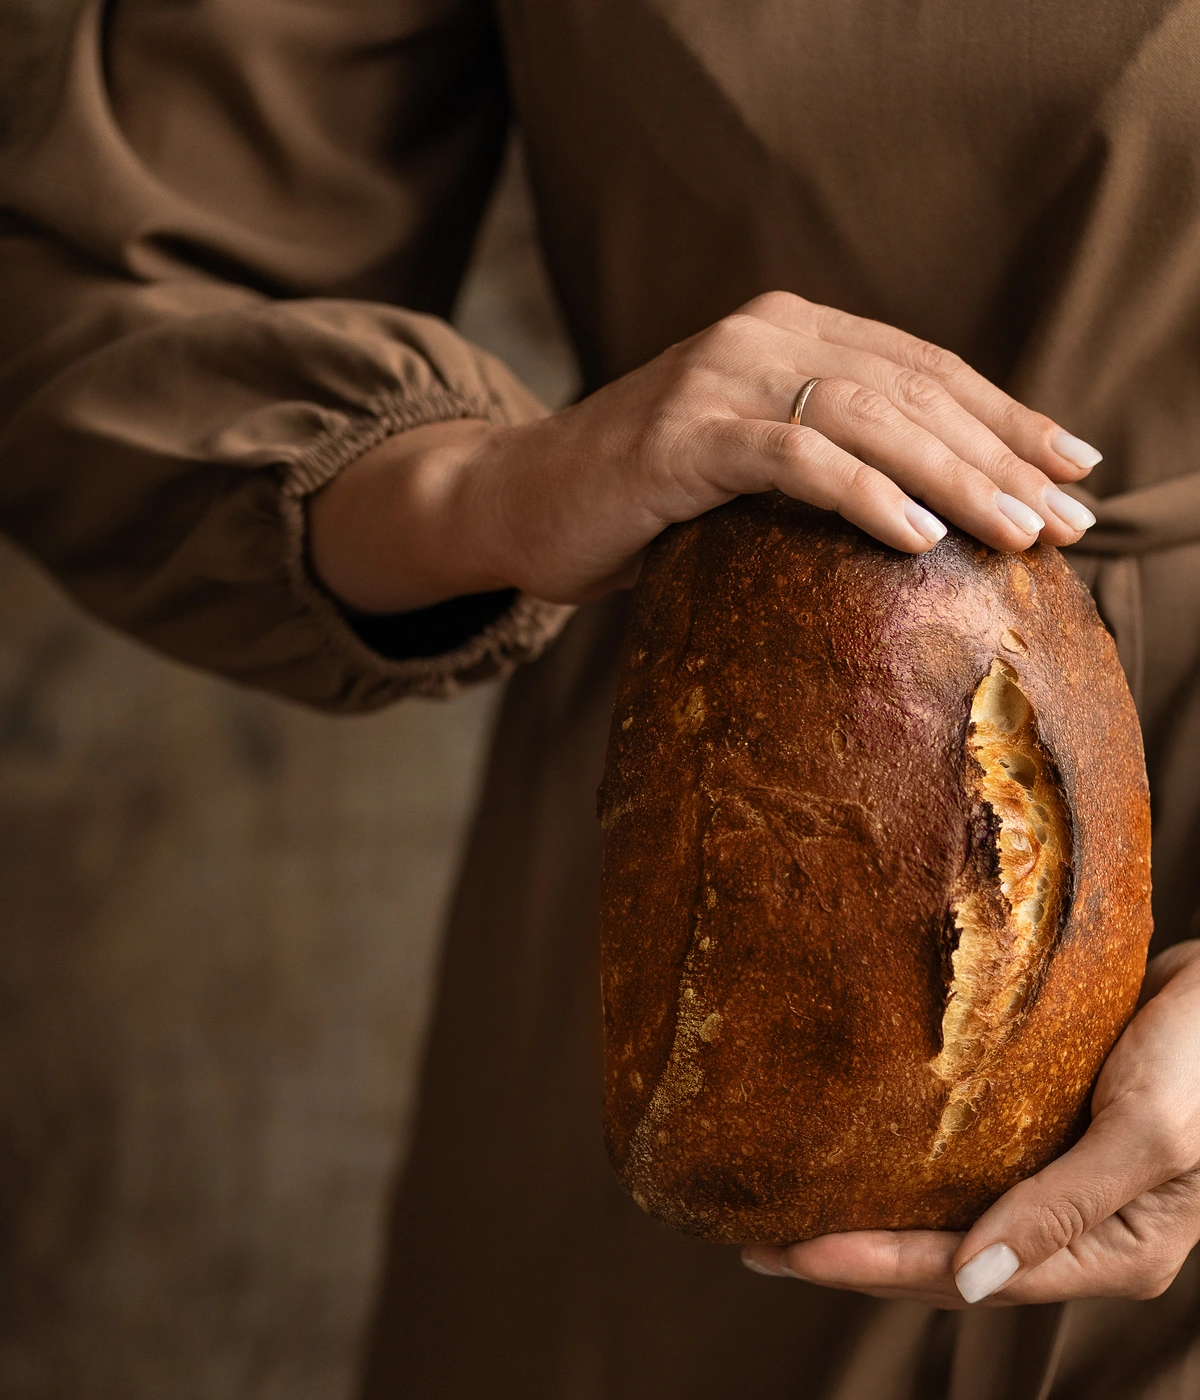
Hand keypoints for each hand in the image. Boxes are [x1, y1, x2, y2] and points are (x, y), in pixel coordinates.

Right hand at [309, 292, 1100, 612]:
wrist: (516, 499)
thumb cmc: (641, 500)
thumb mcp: (749, 466)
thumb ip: (825, 458)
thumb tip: (940, 515)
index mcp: (788, 333)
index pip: (923, 368)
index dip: (1006, 415)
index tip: (1073, 468)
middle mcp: (760, 335)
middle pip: (911, 389)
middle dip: (1001, 456)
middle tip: (1066, 518)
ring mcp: (717, 378)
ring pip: (867, 416)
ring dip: (954, 477)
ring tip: (1017, 532)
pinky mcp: (682, 434)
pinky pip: (793, 455)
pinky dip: (863, 492)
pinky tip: (917, 536)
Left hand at [742, 941, 1199, 1306]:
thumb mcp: (1148, 1134)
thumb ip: (1060, 1209)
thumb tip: (968, 1281)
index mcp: (1112, 1253)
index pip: (970, 1278)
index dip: (877, 1267)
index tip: (794, 1252)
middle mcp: (1080, 1229)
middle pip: (950, 1261)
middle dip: (856, 1256)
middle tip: (764, 1245)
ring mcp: (1064, 1181)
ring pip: (951, 1216)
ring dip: (875, 1215)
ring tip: (791, 1206)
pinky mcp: (1052, 1129)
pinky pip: (969, 1163)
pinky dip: (910, 1165)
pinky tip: (862, 1148)